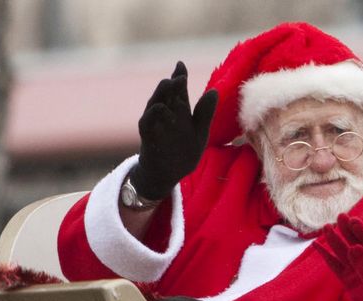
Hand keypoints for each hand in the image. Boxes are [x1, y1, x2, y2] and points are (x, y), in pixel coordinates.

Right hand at [130, 62, 217, 199]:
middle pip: (167, 93)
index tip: (181, 64)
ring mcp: (156, 123)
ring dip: (162, 93)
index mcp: (180, 111)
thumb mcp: (200, 132)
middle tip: (180, 75)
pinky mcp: (148, 135)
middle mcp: (167, 113)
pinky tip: (161, 108)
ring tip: (170, 84)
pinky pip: (147, 122)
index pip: (179, 89)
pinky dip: (153, 114)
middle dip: (173, 83)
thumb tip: (214, 91)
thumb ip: (205, 113)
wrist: (169, 174)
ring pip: (156, 103)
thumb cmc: (184, 151)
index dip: (179, 76)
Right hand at [317, 214, 362, 300]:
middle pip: (358, 246)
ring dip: (336, 243)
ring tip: (326, 228)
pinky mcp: (352, 287)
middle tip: (338, 216)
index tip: (352, 220)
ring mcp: (361, 278)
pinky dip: (329, 259)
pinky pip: (338, 269)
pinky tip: (320, 249)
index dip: (362, 232)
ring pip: (346, 256)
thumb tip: (355, 247)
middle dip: (348, 232)